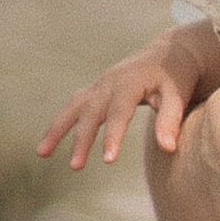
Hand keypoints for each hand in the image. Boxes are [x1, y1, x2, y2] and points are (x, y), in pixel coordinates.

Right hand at [41, 30, 211, 171]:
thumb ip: (171, 120)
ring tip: (41, 153)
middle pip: (91, 111)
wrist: (170, 53)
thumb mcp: (178, 96)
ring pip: (73, 107)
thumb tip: (168, 149)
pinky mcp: (95, 90)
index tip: (108, 161)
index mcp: (131, 83)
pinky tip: (48, 144)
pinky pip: (73, 106)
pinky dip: (60, 123)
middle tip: (75, 167)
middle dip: (82, 139)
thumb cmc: (176, 78)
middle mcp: (110, 82)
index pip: (119, 112)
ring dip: (57, 129)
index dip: (114, 136)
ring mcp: (99, 85)